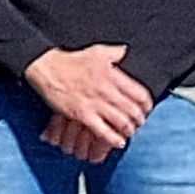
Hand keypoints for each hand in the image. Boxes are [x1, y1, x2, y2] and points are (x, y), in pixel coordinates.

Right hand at [24, 43, 150, 155]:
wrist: (47, 68)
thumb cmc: (71, 60)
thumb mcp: (98, 51)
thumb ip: (116, 52)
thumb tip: (128, 52)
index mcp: (114, 76)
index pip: (141, 95)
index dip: (147, 105)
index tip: (146, 109)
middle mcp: (107, 91)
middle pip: (133, 112)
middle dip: (139, 120)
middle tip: (138, 123)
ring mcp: (95, 104)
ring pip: (121, 123)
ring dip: (128, 130)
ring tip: (129, 132)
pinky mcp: (82, 115)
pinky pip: (103, 132)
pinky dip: (113, 139)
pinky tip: (117, 142)